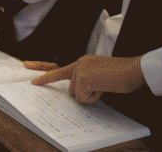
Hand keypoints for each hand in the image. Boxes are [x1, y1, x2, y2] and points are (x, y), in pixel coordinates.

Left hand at [30, 55, 144, 103]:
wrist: (134, 70)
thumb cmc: (121, 75)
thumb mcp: (100, 76)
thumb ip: (86, 81)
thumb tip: (78, 93)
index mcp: (81, 62)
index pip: (58, 68)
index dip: (42, 72)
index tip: (28, 71)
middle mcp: (78, 63)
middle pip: (72, 90)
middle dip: (86, 94)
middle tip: (101, 84)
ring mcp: (80, 70)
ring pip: (77, 95)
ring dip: (92, 96)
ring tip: (105, 85)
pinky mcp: (83, 78)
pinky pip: (84, 99)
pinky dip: (95, 98)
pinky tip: (104, 87)